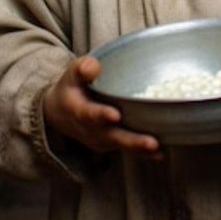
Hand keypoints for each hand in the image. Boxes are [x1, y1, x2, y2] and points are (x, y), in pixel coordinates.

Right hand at [43, 55, 161, 157]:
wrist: (60, 113)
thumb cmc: (71, 88)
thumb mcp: (71, 75)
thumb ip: (82, 68)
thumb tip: (94, 66)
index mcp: (77, 110)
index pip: (89, 114)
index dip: (101, 115)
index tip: (115, 115)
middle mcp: (89, 130)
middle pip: (111, 136)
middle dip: (131, 141)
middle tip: (151, 143)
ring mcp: (101, 140)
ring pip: (121, 145)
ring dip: (139, 149)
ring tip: (158, 149)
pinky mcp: (111, 144)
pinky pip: (126, 149)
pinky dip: (142, 153)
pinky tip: (160, 153)